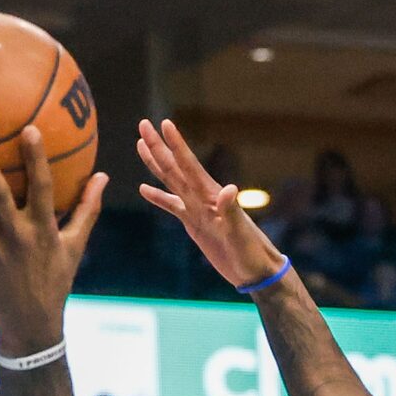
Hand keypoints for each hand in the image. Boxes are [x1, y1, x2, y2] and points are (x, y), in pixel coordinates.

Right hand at [136, 120, 285, 288]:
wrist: (255, 271)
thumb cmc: (251, 253)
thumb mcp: (240, 234)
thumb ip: (232, 212)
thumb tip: (229, 189)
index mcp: (211, 197)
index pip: (190, 166)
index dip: (177, 145)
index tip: (165, 124)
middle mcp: (202, 198)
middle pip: (174, 167)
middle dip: (159, 146)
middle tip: (143, 124)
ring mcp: (197, 209)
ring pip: (171, 181)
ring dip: (156, 163)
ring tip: (140, 145)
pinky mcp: (194, 223)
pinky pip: (172, 206)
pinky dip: (158, 197)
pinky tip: (144, 189)